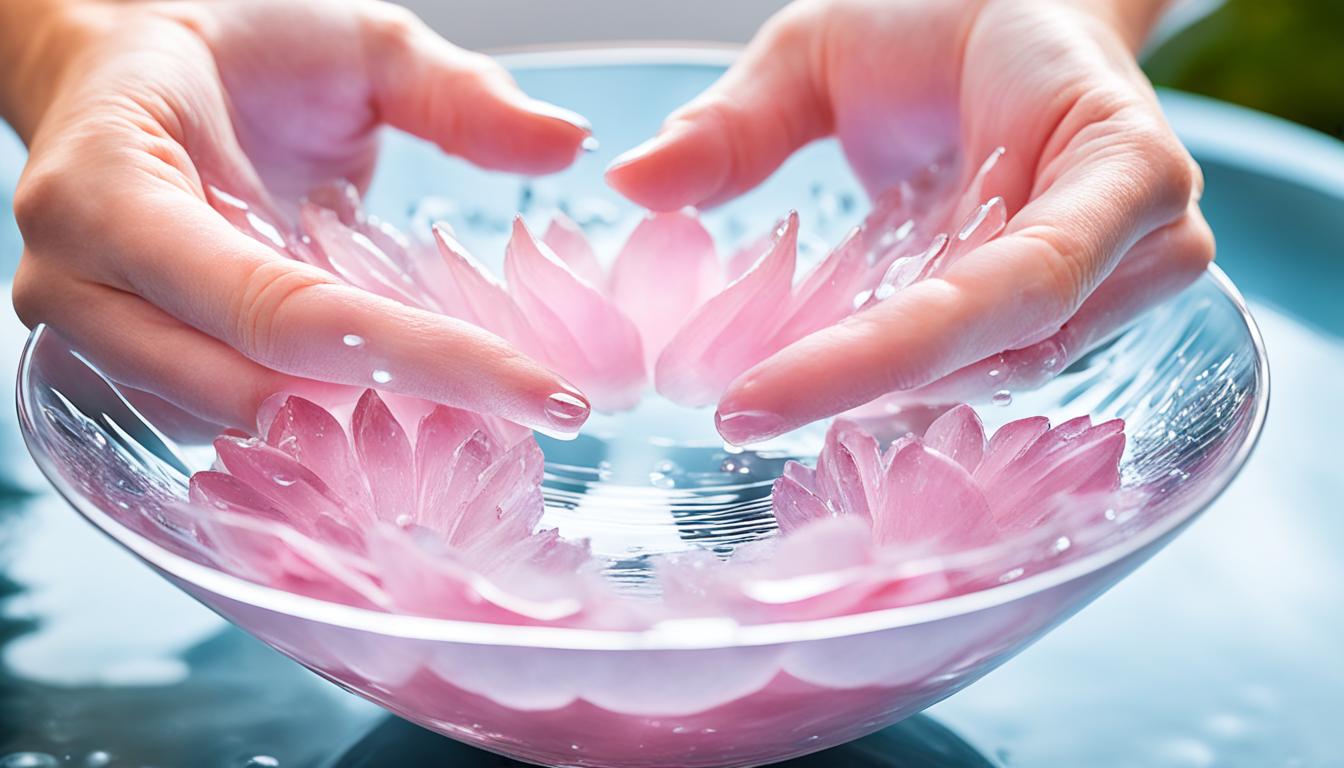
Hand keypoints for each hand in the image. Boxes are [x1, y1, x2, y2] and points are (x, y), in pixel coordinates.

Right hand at [3, 0, 593, 432]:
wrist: (115, 77)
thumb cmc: (229, 53)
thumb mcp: (352, 41)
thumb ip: (455, 93)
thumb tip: (568, 141)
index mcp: (111, 184)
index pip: (280, 306)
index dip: (417, 357)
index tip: (538, 392)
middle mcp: (78, 280)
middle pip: (248, 391)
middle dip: (396, 415)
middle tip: (529, 418)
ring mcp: (86, 339)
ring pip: (230, 429)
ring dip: (354, 439)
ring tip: (477, 421)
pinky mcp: (113, 374)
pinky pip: (217, 429)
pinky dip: (310, 434)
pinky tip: (398, 418)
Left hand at [607, 0, 1213, 443]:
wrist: (1027, 17)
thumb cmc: (940, 19)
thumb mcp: (827, 45)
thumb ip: (739, 118)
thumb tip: (632, 182)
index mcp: (1114, 155)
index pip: (1007, 286)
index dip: (880, 355)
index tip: (750, 400)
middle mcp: (1143, 239)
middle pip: (1006, 352)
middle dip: (868, 389)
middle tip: (735, 411)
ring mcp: (1125, 286)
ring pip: (1000, 376)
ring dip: (886, 395)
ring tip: (769, 398)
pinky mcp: (1084, 314)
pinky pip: (992, 367)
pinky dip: (907, 382)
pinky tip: (826, 386)